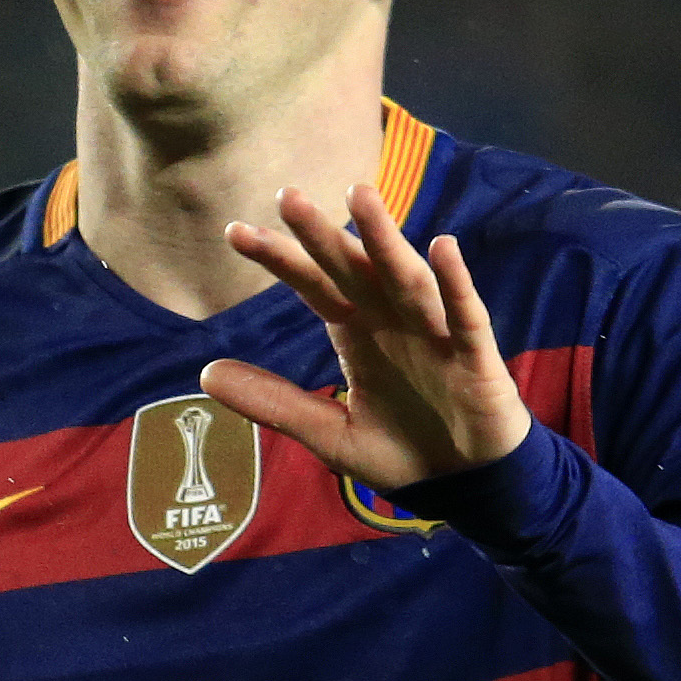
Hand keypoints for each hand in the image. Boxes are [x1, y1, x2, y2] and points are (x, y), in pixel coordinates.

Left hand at [202, 184, 528, 489]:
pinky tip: (442, 247)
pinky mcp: (475, 356)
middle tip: (286, 197)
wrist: (464, 485)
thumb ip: (275, 402)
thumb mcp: (328, 432)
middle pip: (352, 268)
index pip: (311, 285)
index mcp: (355, 331)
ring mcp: (434, 332)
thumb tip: (205, 374)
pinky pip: (465, 314)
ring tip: (360, 196)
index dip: (279, 259)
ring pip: (405, 276)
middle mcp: (391, 320)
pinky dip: (455, 282)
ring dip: (384, 238)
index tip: (234, 232)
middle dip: (321, 234)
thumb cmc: (400, 450)